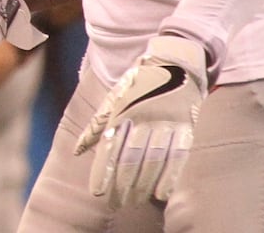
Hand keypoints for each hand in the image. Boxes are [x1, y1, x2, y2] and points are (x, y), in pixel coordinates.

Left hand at [74, 34, 207, 204]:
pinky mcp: (186, 126)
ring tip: (133, 201)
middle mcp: (143, 117)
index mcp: (124, 110)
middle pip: (131, 157)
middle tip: (116, 203)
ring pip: (153, 160)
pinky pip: (178, 156)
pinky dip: (170, 176)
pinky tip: (161, 194)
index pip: (111, 146)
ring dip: (143, 184)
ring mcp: (166, 122)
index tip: (97, 192)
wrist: (175, 60)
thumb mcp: (114, 99)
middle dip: (122, 183)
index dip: (103, 170)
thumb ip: (96, 126)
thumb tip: (77, 150)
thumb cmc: (139, 83)